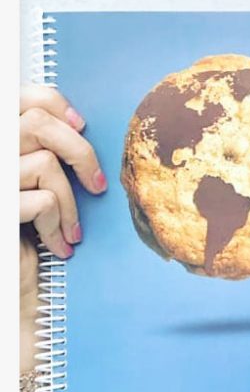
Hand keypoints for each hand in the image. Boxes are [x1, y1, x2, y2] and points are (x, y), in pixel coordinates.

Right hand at [19, 85, 106, 321]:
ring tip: (72, 230)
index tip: (79, 125)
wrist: (11, 295)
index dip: (55, 103)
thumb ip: (39, 151)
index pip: (23, 97)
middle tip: (96, 184)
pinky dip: (58, 225)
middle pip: (37, 121)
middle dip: (78, 151)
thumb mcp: (28, 186)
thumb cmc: (19, 237)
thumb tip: (74, 124)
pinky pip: (42, 200)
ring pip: (45, 164)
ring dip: (69, 202)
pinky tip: (58, 246)